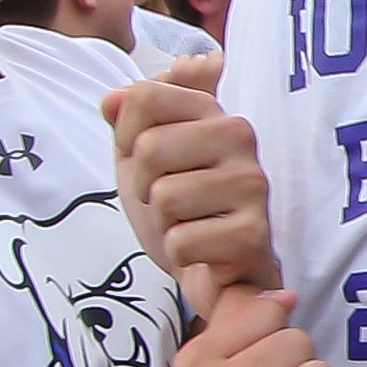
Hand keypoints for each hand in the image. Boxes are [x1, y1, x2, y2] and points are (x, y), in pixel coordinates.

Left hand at [105, 55, 280, 311]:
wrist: (214, 270)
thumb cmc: (183, 207)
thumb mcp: (148, 154)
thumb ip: (134, 118)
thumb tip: (113, 99)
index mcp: (216, 114)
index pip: (146, 96)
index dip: (127, 134)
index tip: (147, 160)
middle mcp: (242, 140)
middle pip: (149, 148)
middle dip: (145, 186)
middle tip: (171, 201)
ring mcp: (252, 186)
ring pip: (164, 197)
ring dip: (164, 223)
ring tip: (191, 224)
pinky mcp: (253, 234)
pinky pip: (181, 241)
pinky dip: (181, 254)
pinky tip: (204, 251)